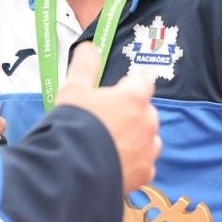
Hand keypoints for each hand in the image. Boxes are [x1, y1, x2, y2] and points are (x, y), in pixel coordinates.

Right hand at [54, 42, 159, 192]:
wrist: (72, 170)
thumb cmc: (74, 125)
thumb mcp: (73, 89)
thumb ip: (84, 65)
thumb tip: (88, 47)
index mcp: (134, 98)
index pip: (144, 81)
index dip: (129, 84)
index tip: (115, 91)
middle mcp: (147, 122)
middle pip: (146, 111)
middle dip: (131, 113)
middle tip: (106, 121)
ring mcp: (148, 150)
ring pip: (149, 138)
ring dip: (136, 138)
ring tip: (111, 144)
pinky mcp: (144, 174)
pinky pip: (145, 164)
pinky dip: (135, 163)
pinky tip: (116, 163)